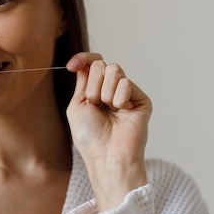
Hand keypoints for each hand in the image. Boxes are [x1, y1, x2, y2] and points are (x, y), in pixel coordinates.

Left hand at [66, 52, 151, 210]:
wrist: (107, 154)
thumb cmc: (90, 136)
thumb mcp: (77, 105)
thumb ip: (82, 81)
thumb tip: (84, 62)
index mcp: (95, 90)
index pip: (92, 63)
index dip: (83, 58)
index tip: (72, 65)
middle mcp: (111, 89)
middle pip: (101, 65)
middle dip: (93, 86)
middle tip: (96, 106)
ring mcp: (127, 93)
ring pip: (114, 70)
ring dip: (104, 93)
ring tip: (109, 111)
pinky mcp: (141, 99)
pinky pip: (126, 83)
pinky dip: (119, 99)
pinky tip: (122, 112)